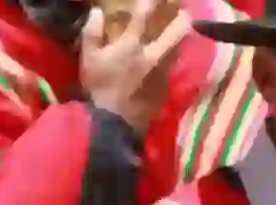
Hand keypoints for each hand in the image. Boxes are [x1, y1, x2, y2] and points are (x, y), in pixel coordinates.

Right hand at [80, 0, 190, 134]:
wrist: (117, 121)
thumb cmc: (99, 87)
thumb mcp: (88, 58)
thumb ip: (92, 33)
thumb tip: (97, 12)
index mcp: (131, 45)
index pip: (143, 17)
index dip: (150, 4)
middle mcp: (152, 56)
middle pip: (173, 34)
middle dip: (182, 22)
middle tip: (187, 14)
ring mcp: (162, 72)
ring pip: (177, 52)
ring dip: (182, 41)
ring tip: (187, 32)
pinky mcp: (166, 88)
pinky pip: (173, 69)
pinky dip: (174, 61)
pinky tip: (174, 58)